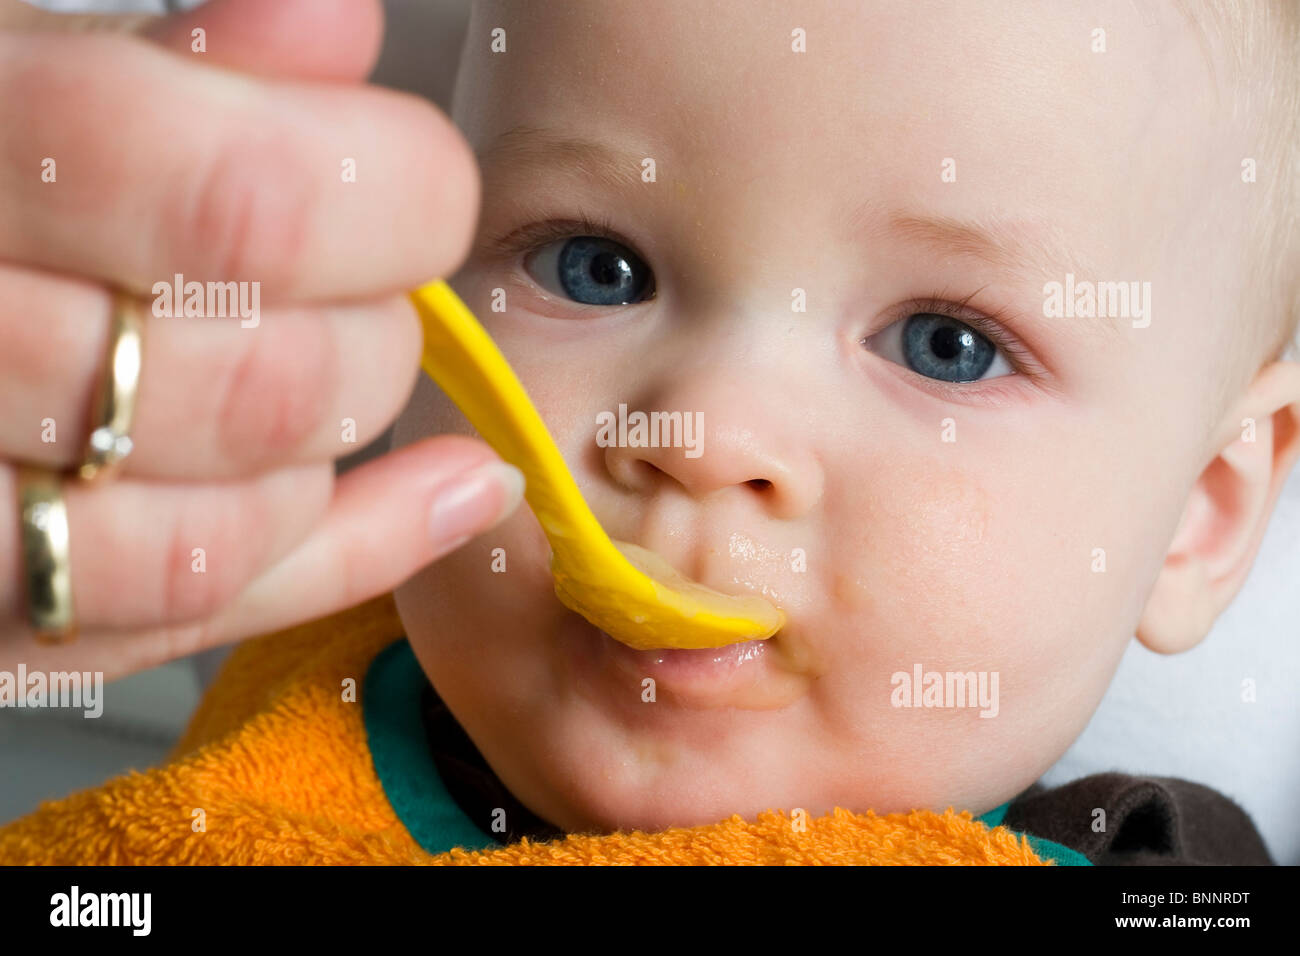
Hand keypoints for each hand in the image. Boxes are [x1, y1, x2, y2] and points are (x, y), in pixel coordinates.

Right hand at [0, 0, 521, 679]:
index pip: (244, 206)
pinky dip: (352, 555)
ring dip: (342, 438)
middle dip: (371, 328)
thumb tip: (333, 29)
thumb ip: (159, 53)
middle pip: (261, 385)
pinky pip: (190, 617)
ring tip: (350, 358)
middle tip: (362, 266)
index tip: (418, 173)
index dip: (389, 195)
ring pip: (231, 531)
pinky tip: (447, 496)